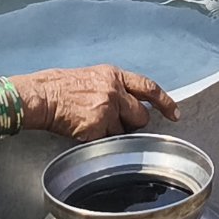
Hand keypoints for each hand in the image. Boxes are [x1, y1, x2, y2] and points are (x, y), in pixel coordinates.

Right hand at [15, 64, 178, 141]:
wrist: (43, 96)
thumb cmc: (65, 86)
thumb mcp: (96, 76)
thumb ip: (116, 87)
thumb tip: (132, 102)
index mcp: (116, 75)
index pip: (149, 88)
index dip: (165, 102)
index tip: (175, 113)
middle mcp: (115, 91)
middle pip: (141, 115)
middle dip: (134, 123)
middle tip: (117, 123)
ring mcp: (106, 110)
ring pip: (124, 132)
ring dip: (114, 133)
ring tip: (94, 124)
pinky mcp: (95, 128)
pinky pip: (106, 142)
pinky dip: (98, 141)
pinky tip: (84, 131)